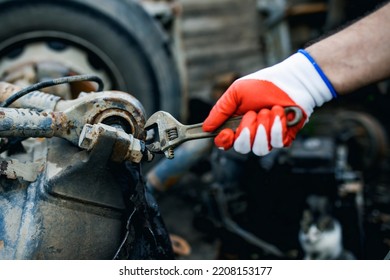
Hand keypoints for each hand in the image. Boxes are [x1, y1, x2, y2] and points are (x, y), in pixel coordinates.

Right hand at [202, 50, 335, 155]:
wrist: (291, 80)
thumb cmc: (262, 84)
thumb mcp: (235, 93)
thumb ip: (219, 110)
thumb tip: (206, 128)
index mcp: (237, 124)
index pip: (225, 143)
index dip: (224, 141)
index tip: (227, 133)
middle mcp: (251, 134)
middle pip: (242, 148)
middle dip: (248, 130)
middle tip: (253, 113)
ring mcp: (268, 137)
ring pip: (259, 148)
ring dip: (264, 127)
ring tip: (269, 110)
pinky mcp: (284, 138)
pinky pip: (277, 142)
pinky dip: (278, 126)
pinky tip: (281, 112)